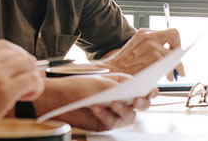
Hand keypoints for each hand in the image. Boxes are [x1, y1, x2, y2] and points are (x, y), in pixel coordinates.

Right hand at [0, 40, 43, 130]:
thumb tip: (12, 61)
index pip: (4, 45)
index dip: (15, 57)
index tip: (16, 70)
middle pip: (19, 53)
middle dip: (25, 68)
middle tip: (21, 84)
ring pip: (29, 63)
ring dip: (30, 77)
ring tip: (22, 92)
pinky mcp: (3, 89)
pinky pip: (32, 79)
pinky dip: (35, 88)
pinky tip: (24, 98)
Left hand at [34, 74, 154, 131]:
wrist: (58, 98)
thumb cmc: (78, 86)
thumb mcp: (101, 83)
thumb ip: (119, 89)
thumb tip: (135, 94)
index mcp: (123, 85)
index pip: (143, 88)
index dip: (150, 90)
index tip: (150, 91)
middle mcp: (122, 99)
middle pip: (141, 104)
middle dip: (141, 102)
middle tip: (137, 99)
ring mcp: (114, 113)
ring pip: (129, 115)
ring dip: (123, 109)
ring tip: (113, 102)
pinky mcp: (105, 124)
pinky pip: (111, 122)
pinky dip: (104, 114)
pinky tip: (96, 107)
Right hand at [99, 28, 183, 76]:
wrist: (113, 70)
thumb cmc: (125, 63)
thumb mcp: (137, 46)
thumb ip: (151, 45)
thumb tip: (167, 51)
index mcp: (145, 32)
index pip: (167, 32)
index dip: (173, 42)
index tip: (173, 51)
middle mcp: (150, 36)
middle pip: (175, 34)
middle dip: (179, 48)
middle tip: (178, 60)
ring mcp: (153, 46)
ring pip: (174, 53)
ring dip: (176, 65)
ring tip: (173, 74)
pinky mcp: (155, 57)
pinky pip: (170, 64)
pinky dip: (170, 72)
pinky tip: (167, 77)